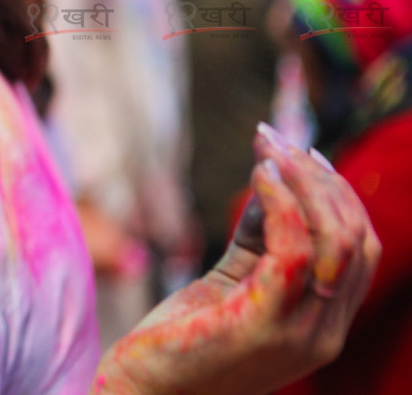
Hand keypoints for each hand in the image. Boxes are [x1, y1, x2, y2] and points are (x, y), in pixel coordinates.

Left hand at [90, 126, 379, 394]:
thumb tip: (270, 175)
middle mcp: (325, 333)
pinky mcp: (263, 325)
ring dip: (304, 183)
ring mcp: (299, 334)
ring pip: (335, 242)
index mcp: (325, 324)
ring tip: (269, 148)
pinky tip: (259, 176)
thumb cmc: (183, 335)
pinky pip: (294, 253)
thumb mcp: (231, 279)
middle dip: (323, 180)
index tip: (305, 153)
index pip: (361, 250)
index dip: (339, 195)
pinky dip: (282, 205)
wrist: (146, 391)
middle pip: (357, 241)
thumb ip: (256, 237)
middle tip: (279, 139)